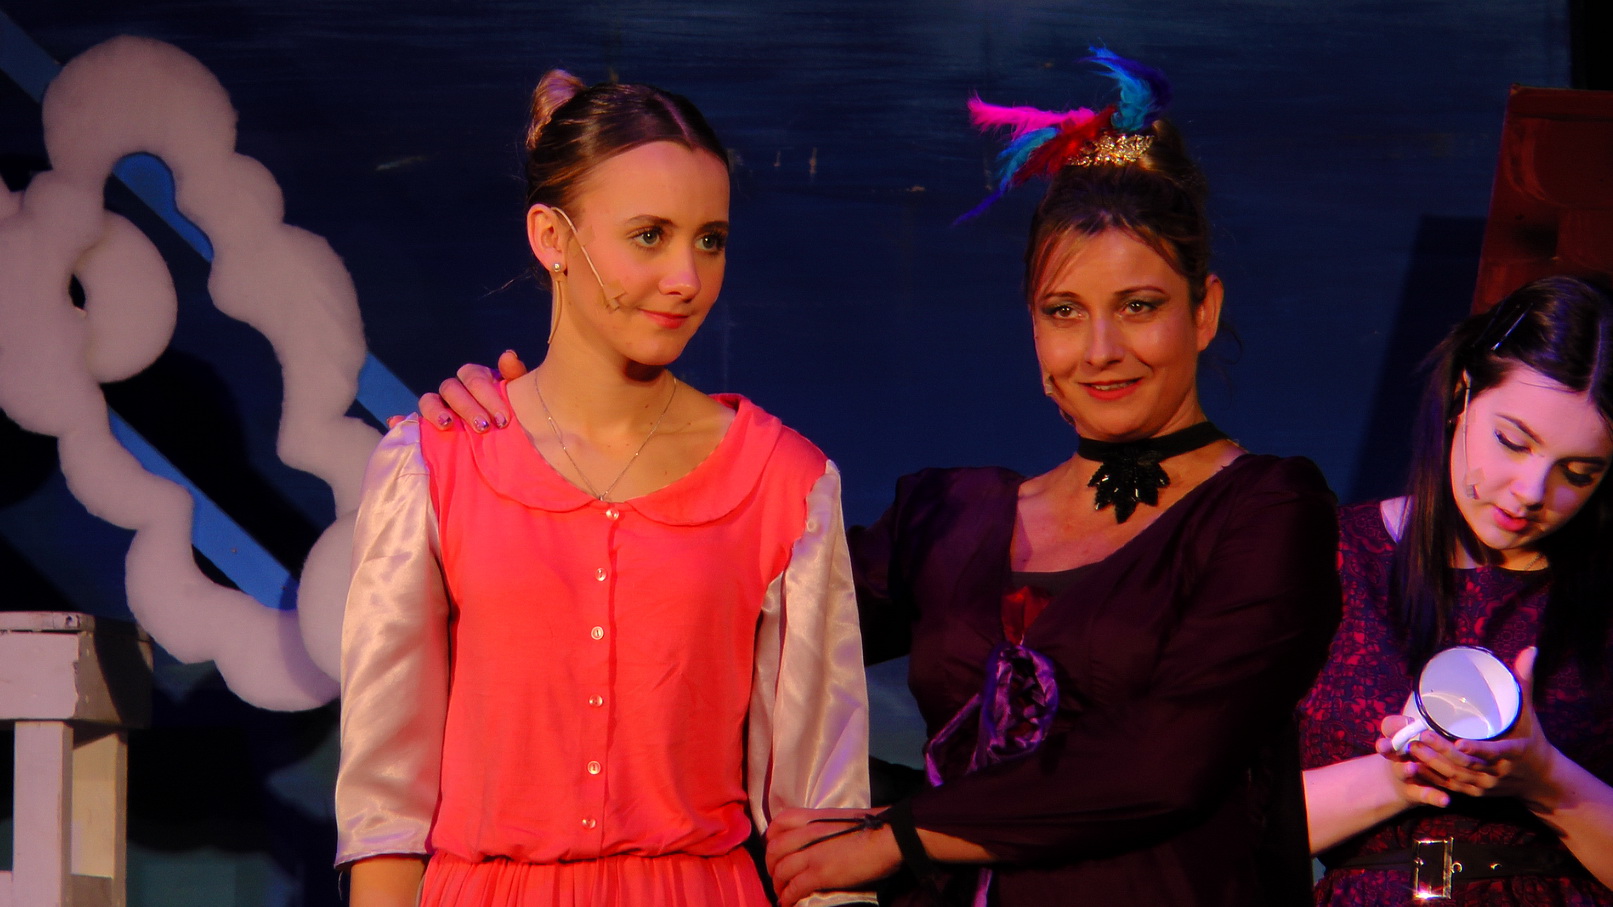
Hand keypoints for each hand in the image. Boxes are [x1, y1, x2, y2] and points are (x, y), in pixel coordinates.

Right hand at [417, 350, 529, 430]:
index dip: (487, 396)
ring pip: (430, 399)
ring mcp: (442, 404)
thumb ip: (515, 375)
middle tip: (484, 427)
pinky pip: (419, 414)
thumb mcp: (521, 394)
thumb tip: (507, 356)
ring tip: (448, 425)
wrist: (512, 440)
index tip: (502, 419)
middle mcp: (457, 388)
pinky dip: (420, 416)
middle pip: (453, 389)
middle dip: (468, 408)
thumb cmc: (516, 413)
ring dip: (437, 410)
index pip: (475, 376)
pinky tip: (425, 425)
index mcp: (478, 378)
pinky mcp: (432, 421)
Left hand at [765, 807, 897, 906]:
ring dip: (778, 885)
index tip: (774, 851)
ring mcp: (812, 853)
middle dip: (771, 866)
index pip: (779, 822)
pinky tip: (788, 902)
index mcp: (813, 817)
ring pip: (780, 870)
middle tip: (777, 877)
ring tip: (782, 893)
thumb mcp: (841, 819)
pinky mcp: (820, 873)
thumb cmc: (874, 827)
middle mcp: (807, 833)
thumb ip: (824, 828)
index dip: (771, 838)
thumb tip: (819, 842)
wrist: (889, 835)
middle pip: (774, 850)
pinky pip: (794, 887)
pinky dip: (787, 897)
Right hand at [1371, 716, 1452, 808]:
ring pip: (1403, 771)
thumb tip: (1421, 716)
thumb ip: (1413, 726)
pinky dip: (1434, 797)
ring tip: (1411, 767)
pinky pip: (1425, 795)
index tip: (1404, 722)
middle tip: (1387, 744)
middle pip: (1389, 750)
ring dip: (1406, 769)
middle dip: (1388, 747)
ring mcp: (1405, 775)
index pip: (1389, 727)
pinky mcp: (1417, 793)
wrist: (1402, 783)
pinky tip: (1445, 800)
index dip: (1393, 725)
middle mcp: (1397, 756)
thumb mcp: (1410, 736)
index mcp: (1396, 739)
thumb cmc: (1411, 752)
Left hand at [1381, 647, 1558, 803]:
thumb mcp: (1529, 713)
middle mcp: (1499, 773)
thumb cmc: (1530, 739)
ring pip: (1455, 778)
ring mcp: (1486, 785)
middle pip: (1467, 766)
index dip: (1478, 750)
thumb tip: (1530, 650)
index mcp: (1514, 753)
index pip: (1496, 753)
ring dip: (1432, 764)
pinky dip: (1431, 779)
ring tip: (1410, 747)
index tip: (1459, 742)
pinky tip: (1411, 767)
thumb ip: (1524, 683)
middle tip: (1419, 735)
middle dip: (1442, 752)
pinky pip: (1450, 788)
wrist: (1540, 779)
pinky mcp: (1475, 792)